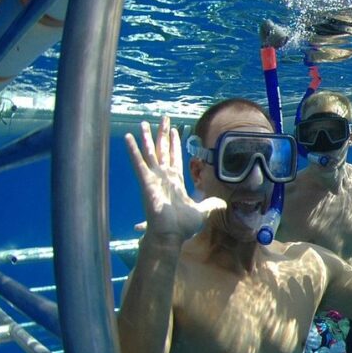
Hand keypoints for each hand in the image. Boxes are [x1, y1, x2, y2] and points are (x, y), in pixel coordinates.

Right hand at [124, 116, 225, 241]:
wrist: (170, 234)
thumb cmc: (183, 225)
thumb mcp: (202, 210)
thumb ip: (211, 204)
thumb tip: (223, 203)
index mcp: (175, 181)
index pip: (174, 157)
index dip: (174, 144)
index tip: (174, 130)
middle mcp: (164, 177)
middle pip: (163, 150)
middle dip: (163, 134)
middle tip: (163, 118)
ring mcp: (154, 178)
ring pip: (150, 152)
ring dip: (147, 137)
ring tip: (144, 122)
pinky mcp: (145, 181)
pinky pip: (138, 162)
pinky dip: (133, 150)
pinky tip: (129, 137)